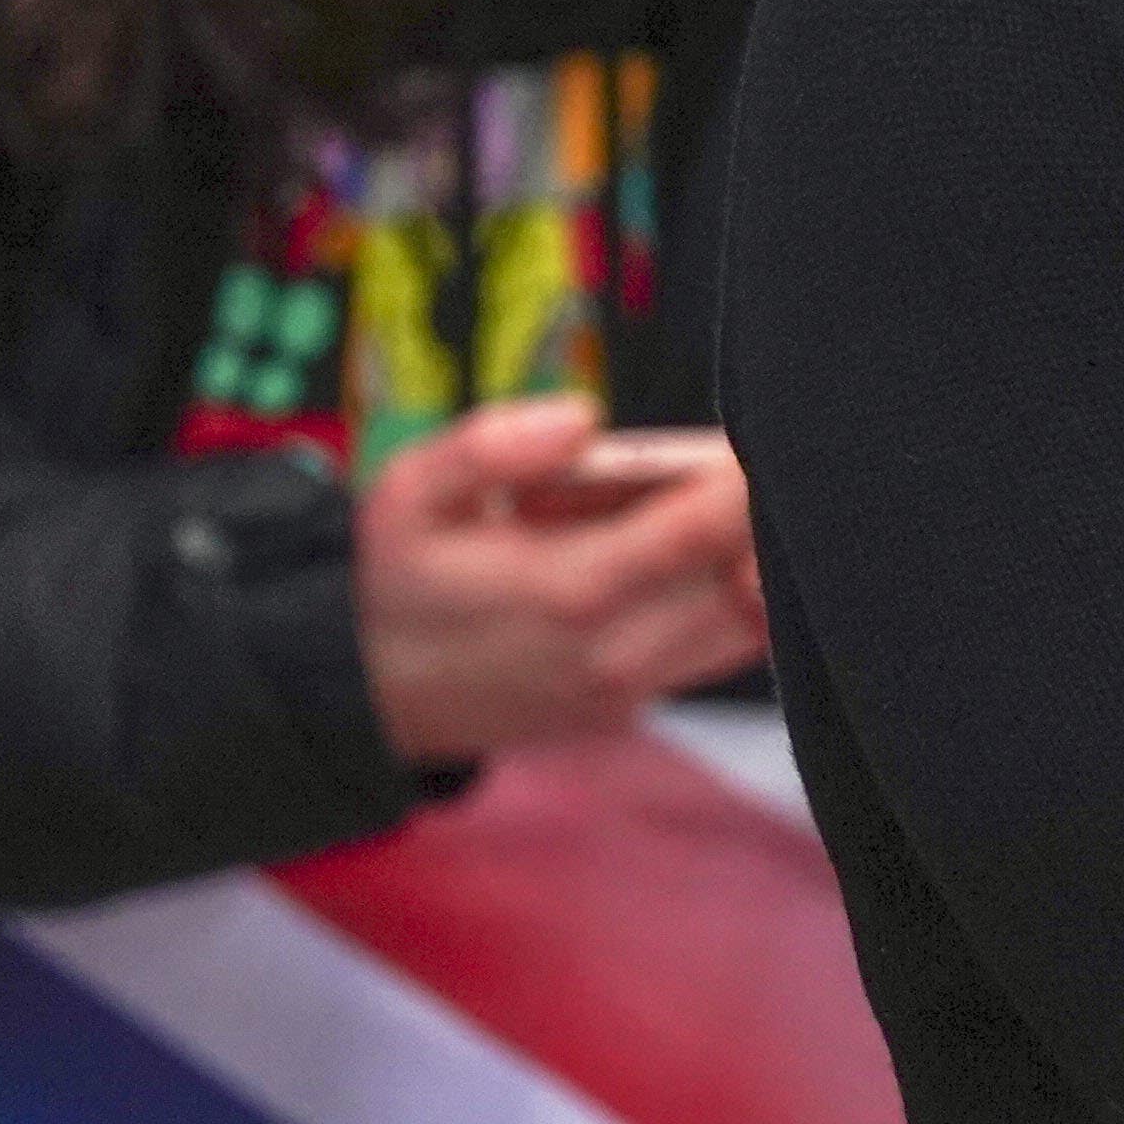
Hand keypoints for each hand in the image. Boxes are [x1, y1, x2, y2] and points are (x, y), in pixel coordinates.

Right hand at [356, 397, 768, 765]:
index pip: (707, 531)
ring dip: (748, 561)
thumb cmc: (395, 580)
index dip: (746, 479)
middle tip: (724, 467)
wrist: (367, 693)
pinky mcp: (632, 708)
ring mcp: (629, 690)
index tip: (748, 438)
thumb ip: (489, 446)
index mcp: (569, 588)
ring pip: (750, 625)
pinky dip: (724, 600)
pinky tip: (669, 560)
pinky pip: (716, 652)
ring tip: (688, 512)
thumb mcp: (410, 494)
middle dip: (757, 517)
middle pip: (749, 578)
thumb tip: (582, 415)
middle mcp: (615, 651)